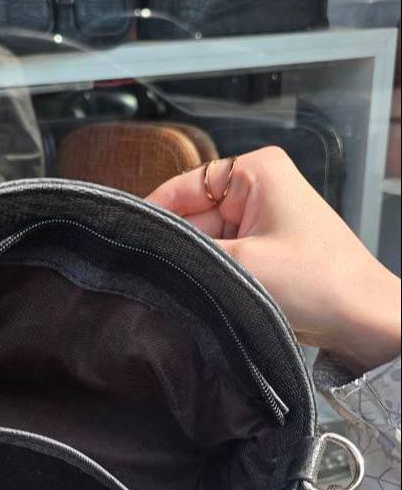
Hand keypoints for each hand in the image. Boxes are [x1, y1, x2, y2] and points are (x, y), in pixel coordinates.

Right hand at [148, 146, 400, 375]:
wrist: (362, 320)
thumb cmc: (320, 282)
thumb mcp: (240, 264)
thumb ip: (188, 253)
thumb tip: (145, 249)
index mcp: (255, 169)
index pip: (181, 187)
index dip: (152, 217)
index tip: (127, 245)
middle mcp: (257, 186)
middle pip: (191, 215)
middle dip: (179, 248)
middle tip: (158, 277)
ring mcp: (261, 218)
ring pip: (204, 241)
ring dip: (197, 266)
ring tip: (192, 289)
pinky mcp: (265, 248)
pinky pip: (223, 258)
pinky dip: (213, 276)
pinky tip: (208, 294)